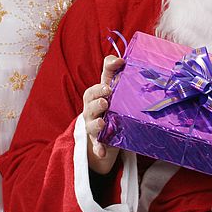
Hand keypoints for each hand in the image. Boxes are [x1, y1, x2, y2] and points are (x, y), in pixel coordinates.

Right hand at [82, 54, 124, 173]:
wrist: (107, 134)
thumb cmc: (111, 105)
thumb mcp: (111, 88)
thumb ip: (113, 71)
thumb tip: (121, 59)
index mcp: (95, 97)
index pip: (93, 90)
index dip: (100, 85)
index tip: (110, 82)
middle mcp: (92, 111)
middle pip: (90, 105)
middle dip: (97, 102)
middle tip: (106, 101)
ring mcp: (94, 127)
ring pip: (92, 125)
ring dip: (96, 124)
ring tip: (103, 123)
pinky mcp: (99, 142)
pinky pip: (97, 146)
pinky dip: (98, 149)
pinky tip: (102, 152)